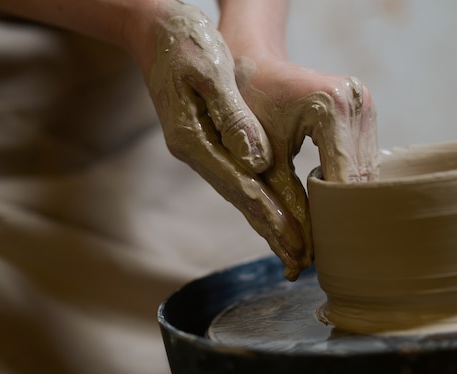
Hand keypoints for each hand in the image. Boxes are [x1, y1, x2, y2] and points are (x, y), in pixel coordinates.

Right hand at [137, 1, 312, 278]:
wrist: (156, 28)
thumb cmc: (184, 41)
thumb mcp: (208, 70)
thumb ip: (232, 115)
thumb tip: (257, 160)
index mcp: (194, 138)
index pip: (240, 186)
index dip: (270, 216)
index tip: (296, 243)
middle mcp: (196, 152)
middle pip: (240, 199)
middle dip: (271, 231)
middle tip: (300, 263)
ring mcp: (201, 150)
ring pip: (240, 193)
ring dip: (267, 221)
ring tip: (294, 249)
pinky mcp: (208, 142)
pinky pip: (238, 178)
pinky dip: (258, 198)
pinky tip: (274, 211)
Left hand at [228, 54, 378, 277]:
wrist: (253, 61)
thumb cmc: (246, 103)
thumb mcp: (262, 158)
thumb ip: (283, 204)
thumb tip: (299, 257)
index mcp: (332, 107)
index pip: (343, 182)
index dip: (332, 220)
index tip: (319, 256)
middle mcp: (358, 102)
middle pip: (362, 180)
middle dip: (342, 216)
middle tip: (320, 254)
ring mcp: (366, 103)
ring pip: (367, 173)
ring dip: (347, 202)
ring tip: (324, 233)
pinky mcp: (365, 110)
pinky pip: (363, 159)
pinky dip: (347, 183)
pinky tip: (329, 202)